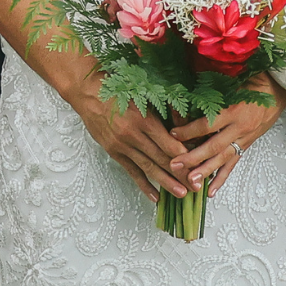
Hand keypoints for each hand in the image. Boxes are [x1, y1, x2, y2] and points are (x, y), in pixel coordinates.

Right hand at [59, 66, 193, 203]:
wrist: (88, 93)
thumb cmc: (118, 89)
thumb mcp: (143, 95)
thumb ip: (163, 111)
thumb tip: (185, 124)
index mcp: (144, 120)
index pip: (169, 144)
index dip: (185, 158)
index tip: (198, 166)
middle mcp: (133, 135)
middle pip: (161, 159)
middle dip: (180, 174)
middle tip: (196, 186)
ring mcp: (122, 146)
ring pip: (148, 168)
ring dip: (165, 183)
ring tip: (180, 194)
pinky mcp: (114, 152)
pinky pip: (131, 171)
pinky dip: (143, 185)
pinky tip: (154, 196)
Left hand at [170, 87, 285, 198]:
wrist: (276, 89)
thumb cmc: (252, 82)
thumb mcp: (231, 83)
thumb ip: (212, 93)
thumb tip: (185, 96)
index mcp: (233, 111)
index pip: (208, 125)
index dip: (189, 130)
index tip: (172, 134)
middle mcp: (239, 128)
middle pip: (213, 147)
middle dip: (193, 158)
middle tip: (175, 165)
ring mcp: (243, 138)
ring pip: (222, 159)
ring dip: (205, 171)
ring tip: (191, 182)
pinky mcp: (246, 145)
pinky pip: (233, 164)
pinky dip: (221, 178)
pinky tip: (211, 191)